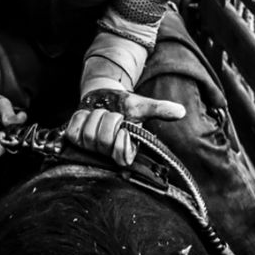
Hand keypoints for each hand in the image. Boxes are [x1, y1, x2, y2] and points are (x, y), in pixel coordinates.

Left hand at [66, 88, 184, 166]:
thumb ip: (160, 109)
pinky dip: (80, 118)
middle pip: (102, 140)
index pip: (121, 158)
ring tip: (101, 113)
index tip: (124, 127)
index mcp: (126, 150)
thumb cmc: (124, 105)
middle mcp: (107, 154)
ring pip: (88, 135)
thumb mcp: (141, 106)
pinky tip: (87, 115)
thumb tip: (181, 111)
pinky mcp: (75, 139)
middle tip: (112, 115)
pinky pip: (74, 132)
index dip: (121, 141)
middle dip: (108, 120)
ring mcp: (89, 148)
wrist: (103, 95)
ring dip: (95, 116)